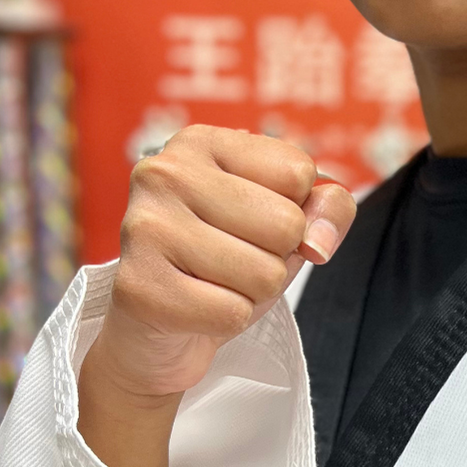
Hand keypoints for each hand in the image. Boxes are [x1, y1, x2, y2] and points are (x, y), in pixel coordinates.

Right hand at [94, 126, 355, 399]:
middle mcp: (164, 173)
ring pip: (265, 274)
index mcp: (200, 141)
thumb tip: (318, 243)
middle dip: (277, 256)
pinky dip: (228, 320)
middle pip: (287, 225)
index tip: (253, 219)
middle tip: (234, 258)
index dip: (295, 209)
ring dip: (254, 292)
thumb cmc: (227, 256)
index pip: (300, 172)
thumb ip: (329, 207)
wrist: (158, 326)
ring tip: (215, 282)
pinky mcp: (138, 287)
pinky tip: (196, 306)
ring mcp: (144, 227)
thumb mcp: (286, 218)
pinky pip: (233, 314)